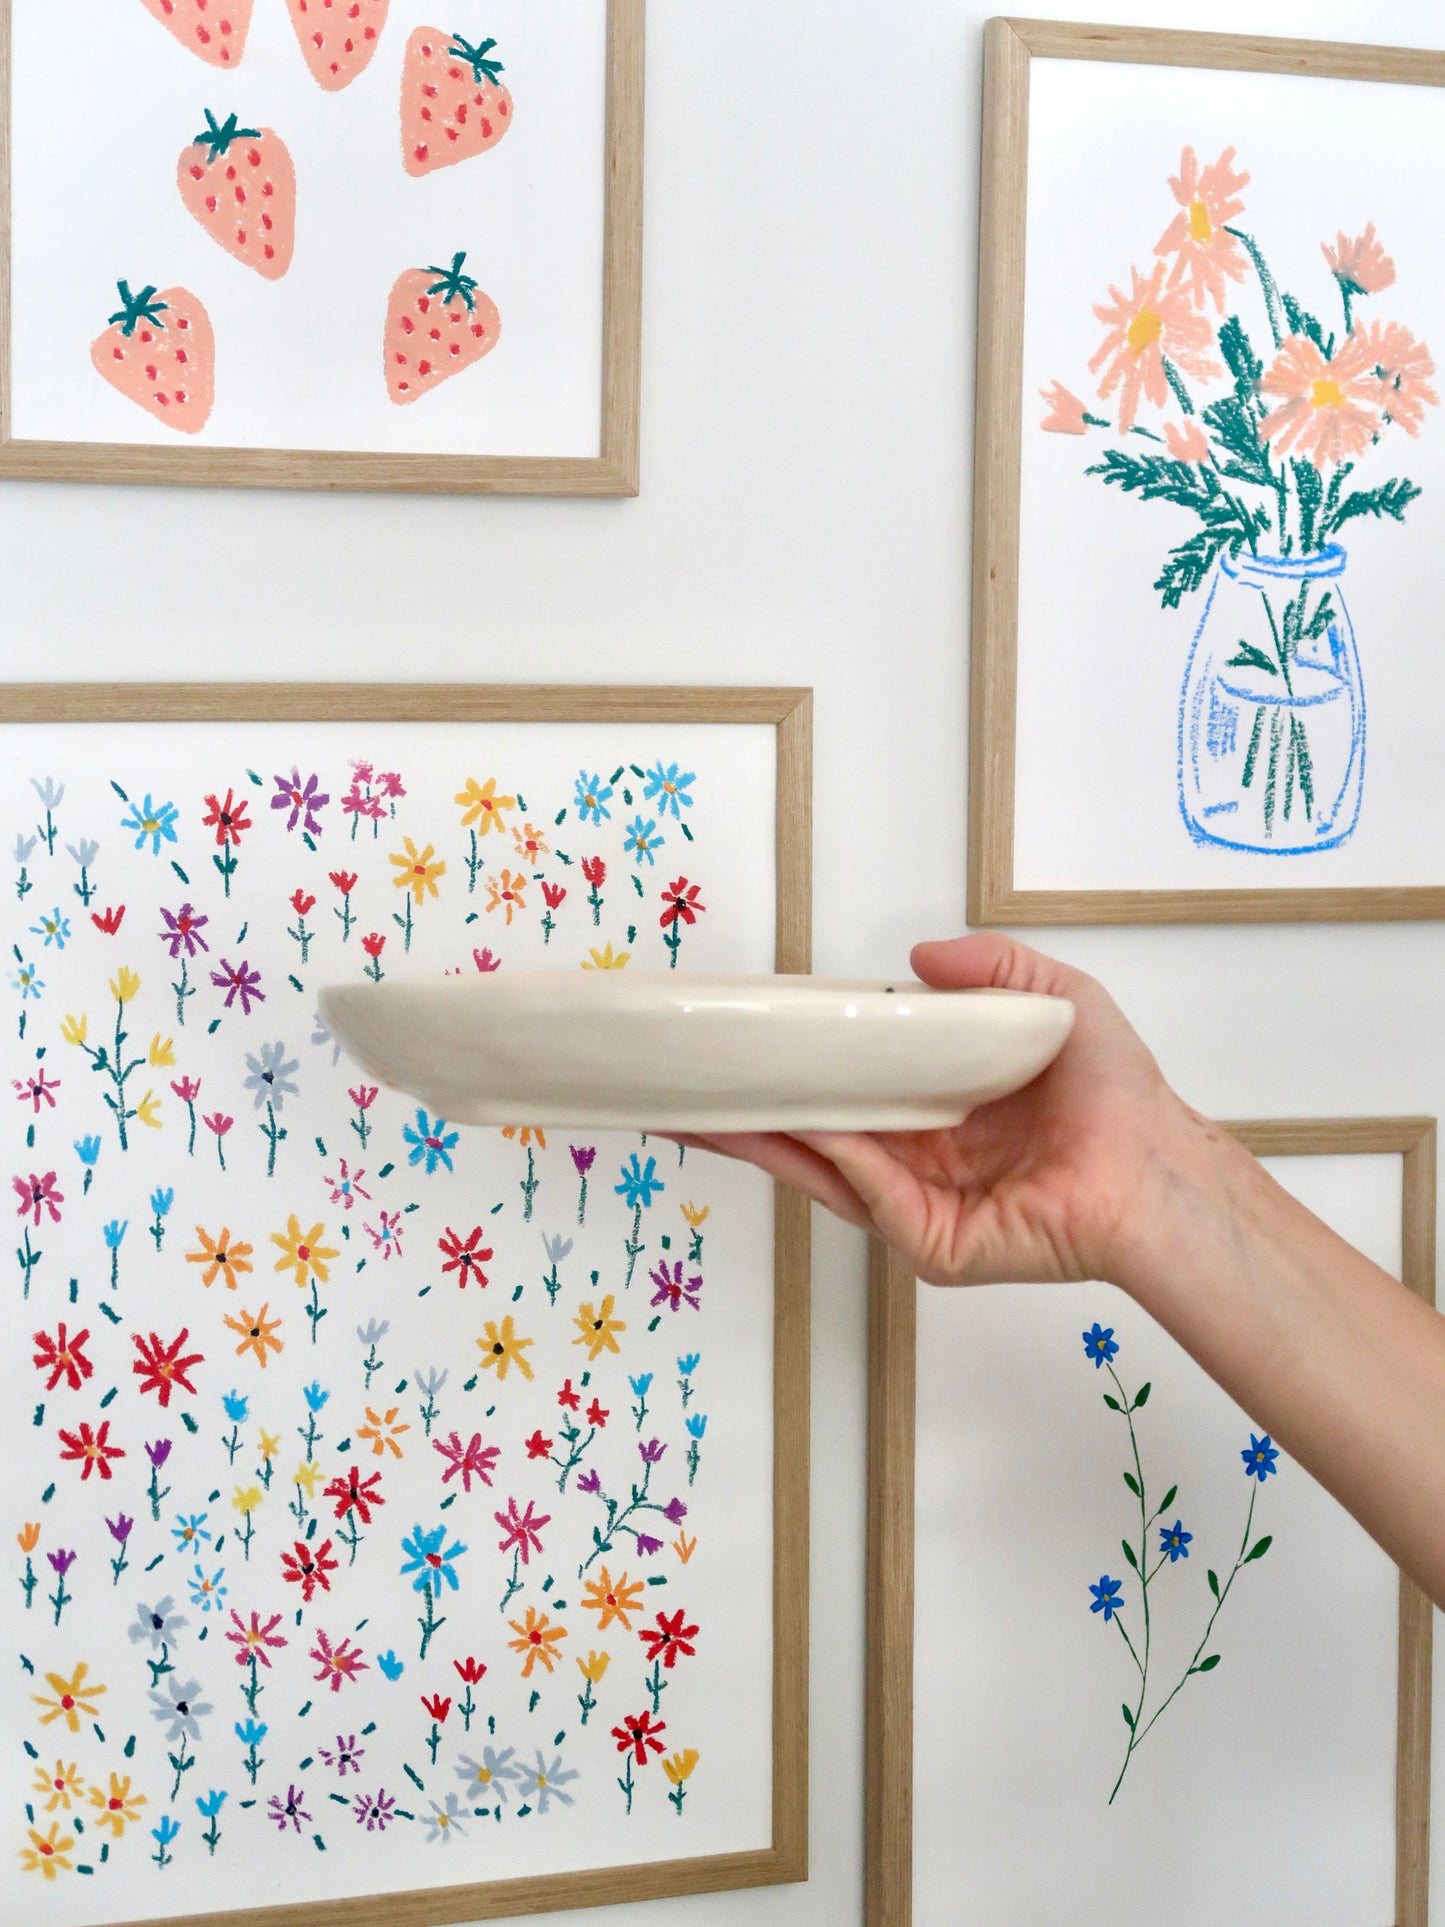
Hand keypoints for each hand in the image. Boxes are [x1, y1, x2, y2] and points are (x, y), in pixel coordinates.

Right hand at [675, 933, 1209, 1287]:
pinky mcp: (929, 1244)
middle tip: (682, 1087)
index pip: (847, 1089)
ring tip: (699, 1108)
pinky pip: (868, 1193)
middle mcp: (916, 1161)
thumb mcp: (1052, 1000)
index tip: (746, 1041)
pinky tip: (794, 1119)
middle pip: (814, 1135)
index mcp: (935, 1112)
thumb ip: (989, 969)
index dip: (797, 1067)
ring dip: (761, 1138)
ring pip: (823, 1169)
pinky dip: (830, 1155)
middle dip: (747, 1114)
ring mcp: (917, 1207)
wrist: (1155, 1167)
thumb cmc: (1115, 1094)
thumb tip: (914, 958)